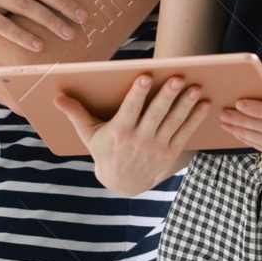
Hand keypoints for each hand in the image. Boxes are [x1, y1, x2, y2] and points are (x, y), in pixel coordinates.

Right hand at [54, 74, 207, 195]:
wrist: (122, 183)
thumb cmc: (104, 151)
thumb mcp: (88, 134)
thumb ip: (76, 114)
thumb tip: (58, 97)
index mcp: (119, 132)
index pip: (130, 110)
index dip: (138, 93)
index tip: (145, 76)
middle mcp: (139, 140)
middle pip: (155, 115)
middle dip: (167, 96)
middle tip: (177, 78)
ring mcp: (157, 147)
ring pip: (173, 123)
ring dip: (185, 105)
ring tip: (194, 87)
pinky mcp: (170, 153)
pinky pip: (185, 133)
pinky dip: (195, 119)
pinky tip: (204, 104)